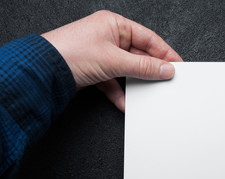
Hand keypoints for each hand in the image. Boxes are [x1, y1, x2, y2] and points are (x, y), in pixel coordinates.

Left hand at [41, 10, 182, 111]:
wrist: (42, 71)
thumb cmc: (71, 53)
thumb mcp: (114, 60)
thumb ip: (143, 66)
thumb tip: (165, 69)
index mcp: (115, 24)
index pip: (148, 38)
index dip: (165, 52)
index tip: (177, 65)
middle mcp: (109, 37)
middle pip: (138, 55)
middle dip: (150, 70)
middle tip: (165, 80)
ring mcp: (102, 54)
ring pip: (127, 70)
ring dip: (134, 84)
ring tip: (146, 93)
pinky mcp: (95, 70)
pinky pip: (114, 82)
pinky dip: (119, 93)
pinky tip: (124, 102)